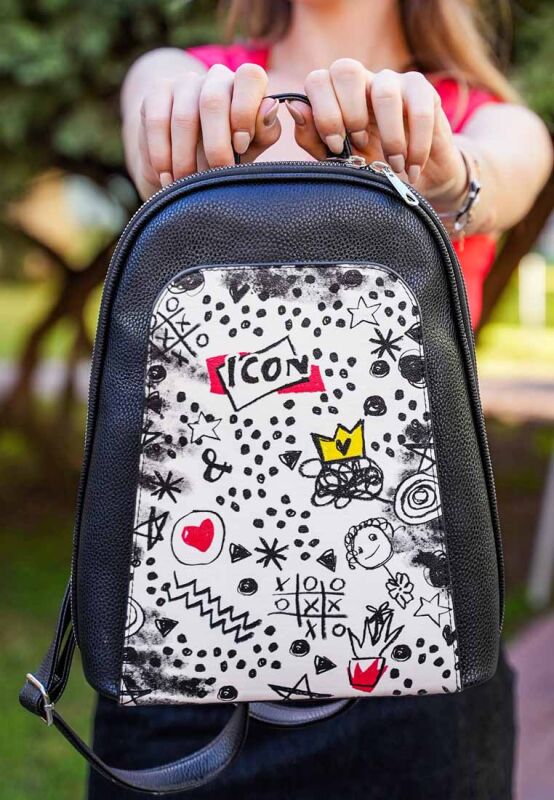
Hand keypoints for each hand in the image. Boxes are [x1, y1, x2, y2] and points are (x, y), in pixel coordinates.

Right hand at [134, 63, 280, 197]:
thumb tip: (269, 109)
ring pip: (183, 117)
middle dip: (215, 145)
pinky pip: (157, 122)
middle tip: (215, 174)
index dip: (245, 111)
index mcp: (246, 84)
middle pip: (213, 100)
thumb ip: (265, 130)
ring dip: (186, 158)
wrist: (189, 153)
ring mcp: (184, 82)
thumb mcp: (253, 144)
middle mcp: (216, 76)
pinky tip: (167, 176)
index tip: (240, 146)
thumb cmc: (231, 149)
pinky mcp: (157, 94)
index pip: (249, 77)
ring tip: (189, 182)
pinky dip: (162, 155)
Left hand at [286, 59, 467, 208]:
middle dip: (349, 113)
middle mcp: (362, 81)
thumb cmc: (371, 168)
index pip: (318, 80)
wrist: (416, 181)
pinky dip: (416, 145)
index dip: (323, 113)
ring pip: (384, 92)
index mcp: (336, 95)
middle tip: (360, 146)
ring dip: (387, 136)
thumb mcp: (337, 161)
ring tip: (393, 165)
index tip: (336, 145)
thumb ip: (313, 137)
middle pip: (346, 69)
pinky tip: (412, 168)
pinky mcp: (424, 92)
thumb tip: (294, 107)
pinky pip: (419, 110)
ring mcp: (394, 82)